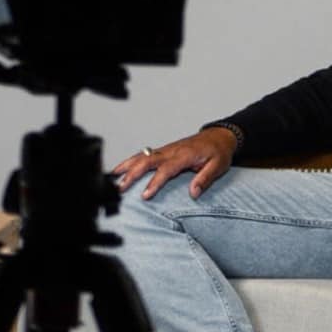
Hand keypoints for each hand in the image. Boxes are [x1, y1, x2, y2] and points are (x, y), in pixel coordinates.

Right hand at [112, 125, 238, 201]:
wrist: (219, 136)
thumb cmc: (218, 152)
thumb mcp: (218, 166)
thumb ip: (205, 179)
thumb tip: (193, 193)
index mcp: (184, 155)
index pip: (166, 169)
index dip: (154, 182)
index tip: (145, 195)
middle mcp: (172, 151)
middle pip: (147, 161)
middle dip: (132, 174)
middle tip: (121, 187)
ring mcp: (166, 149)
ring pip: (142, 155)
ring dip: (127, 165)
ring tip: (113, 176)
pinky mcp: (164, 150)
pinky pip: (144, 155)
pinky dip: (131, 161)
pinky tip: (122, 168)